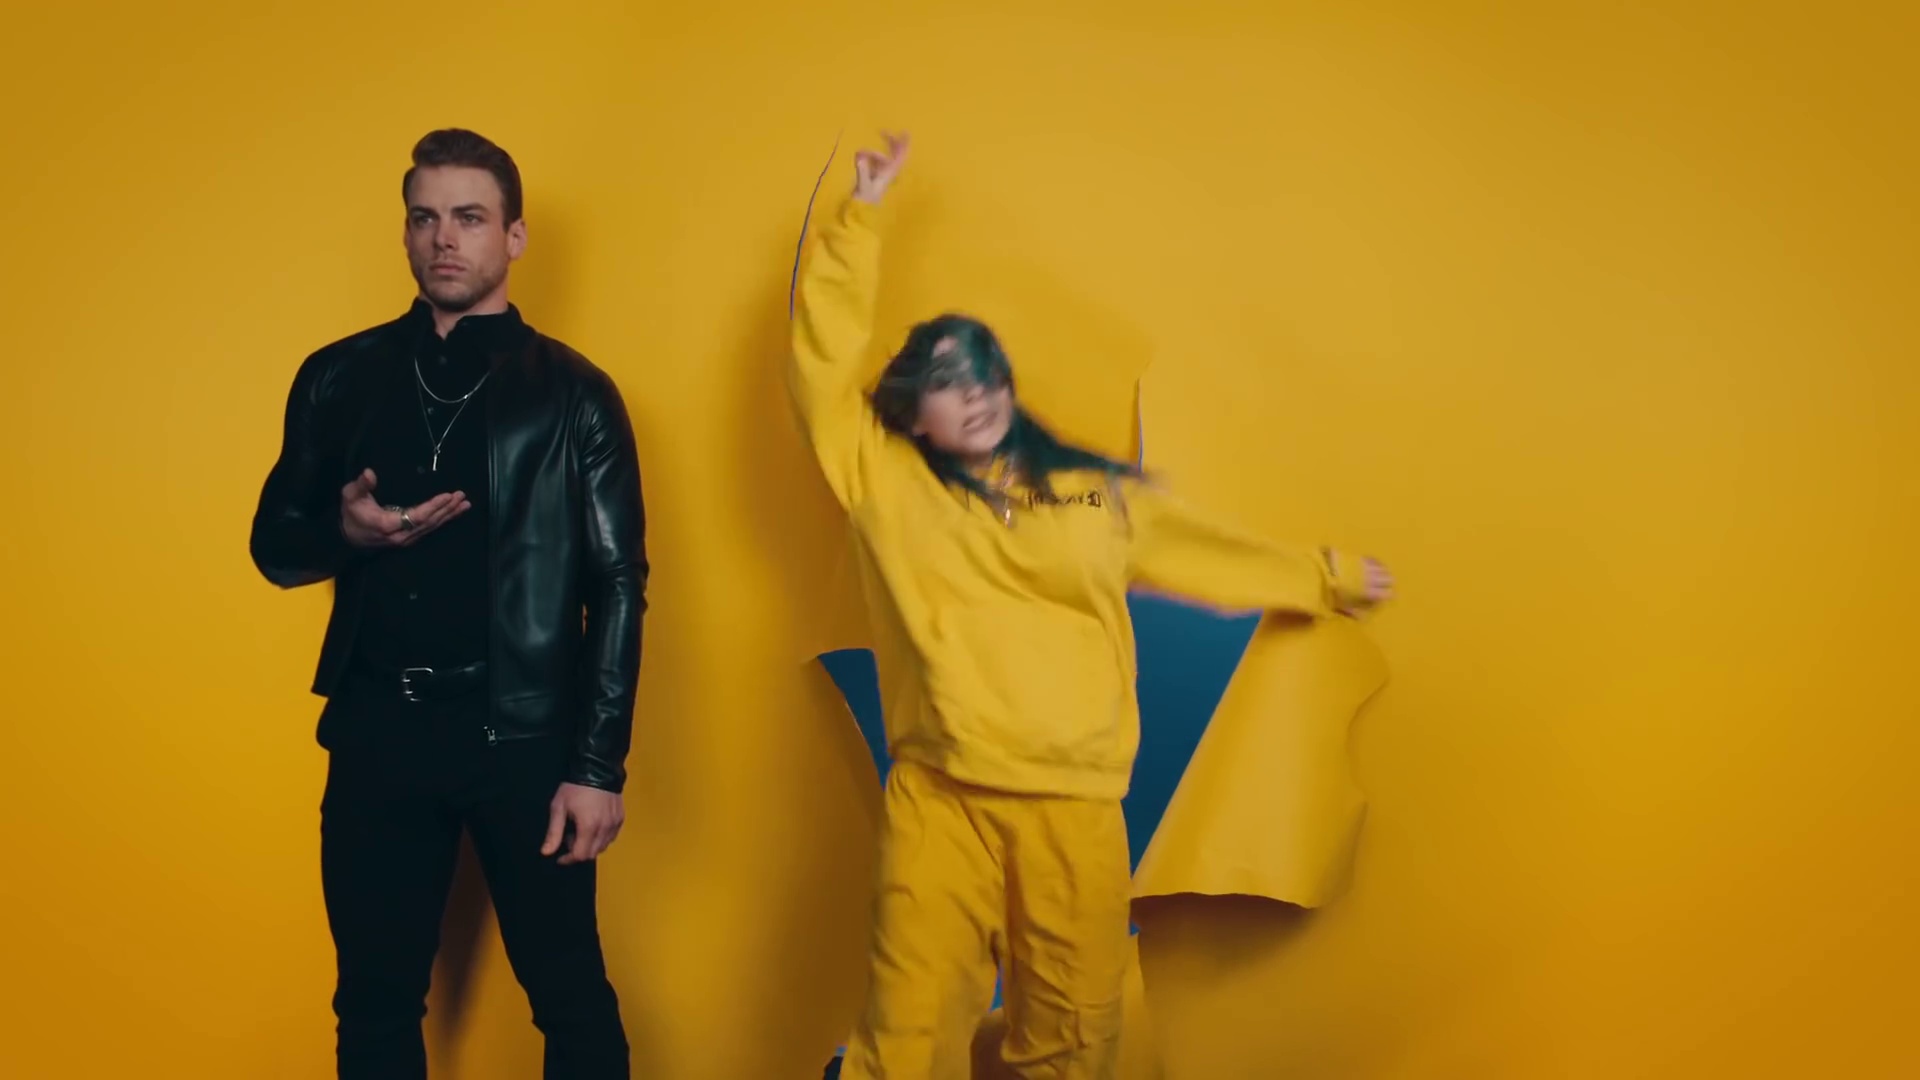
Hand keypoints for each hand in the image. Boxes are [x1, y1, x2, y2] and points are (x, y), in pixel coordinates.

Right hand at [340, 468, 469, 547]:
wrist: (347, 538)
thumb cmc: (350, 514)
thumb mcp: (350, 497)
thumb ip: (362, 485)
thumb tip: (369, 473)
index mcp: (388, 524)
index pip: (417, 516)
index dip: (433, 506)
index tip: (448, 496)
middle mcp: (401, 535)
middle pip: (429, 522)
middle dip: (447, 509)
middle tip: (462, 496)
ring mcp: (406, 539)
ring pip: (432, 527)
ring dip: (449, 515)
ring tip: (464, 504)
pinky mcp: (409, 539)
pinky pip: (429, 529)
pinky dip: (443, 520)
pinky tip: (453, 513)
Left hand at [542, 782, 624, 865]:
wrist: (598, 768)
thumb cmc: (575, 788)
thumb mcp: (559, 808)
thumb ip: (553, 832)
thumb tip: (546, 853)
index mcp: (588, 827)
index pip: (580, 855)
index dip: (568, 859)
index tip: (560, 857)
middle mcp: (604, 829)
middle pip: (592, 854)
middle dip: (578, 852)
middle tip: (569, 838)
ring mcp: (615, 824)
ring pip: (603, 847)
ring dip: (590, 846)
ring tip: (581, 831)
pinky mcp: (621, 818)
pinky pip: (612, 837)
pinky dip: (602, 838)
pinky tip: (594, 827)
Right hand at [853, 131, 910, 204]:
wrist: (861, 213)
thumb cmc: (864, 200)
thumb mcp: (863, 185)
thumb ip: (862, 170)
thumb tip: (860, 156)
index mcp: (888, 173)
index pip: (899, 157)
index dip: (903, 145)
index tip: (905, 133)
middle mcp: (887, 173)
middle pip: (893, 155)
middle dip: (890, 143)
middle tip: (882, 132)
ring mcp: (881, 176)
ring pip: (881, 159)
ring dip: (872, 154)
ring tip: (858, 154)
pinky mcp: (874, 179)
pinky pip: (874, 164)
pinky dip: (868, 159)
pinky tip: (859, 158)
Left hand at [1333, 552, 1394, 615]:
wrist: (1323, 570)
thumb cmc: (1331, 592)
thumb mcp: (1341, 605)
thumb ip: (1353, 611)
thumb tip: (1362, 618)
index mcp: (1368, 592)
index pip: (1385, 593)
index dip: (1388, 595)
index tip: (1388, 596)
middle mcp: (1371, 579)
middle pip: (1387, 580)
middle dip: (1388, 583)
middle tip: (1385, 585)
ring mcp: (1366, 567)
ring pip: (1383, 569)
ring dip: (1384, 573)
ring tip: (1383, 575)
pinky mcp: (1360, 557)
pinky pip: (1374, 560)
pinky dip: (1377, 563)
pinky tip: (1376, 564)